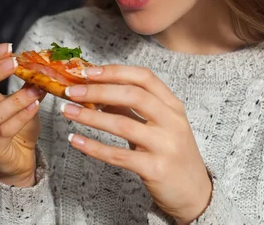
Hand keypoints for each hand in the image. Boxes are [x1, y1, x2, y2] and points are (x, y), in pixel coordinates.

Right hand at [0, 43, 46, 186]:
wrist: (17, 159)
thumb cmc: (15, 125)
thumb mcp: (18, 98)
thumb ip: (25, 80)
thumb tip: (41, 60)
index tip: (8, 47)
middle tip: (15, 63)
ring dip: (16, 99)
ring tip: (36, 89)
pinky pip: (5, 131)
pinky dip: (22, 116)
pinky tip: (35, 106)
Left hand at [61, 65, 211, 223]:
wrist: (195, 193)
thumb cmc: (173, 154)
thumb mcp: (160, 125)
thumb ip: (133, 109)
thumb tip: (98, 92)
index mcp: (173, 106)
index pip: (144, 77)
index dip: (115, 71)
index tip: (89, 71)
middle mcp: (172, 121)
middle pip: (133, 95)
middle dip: (98, 90)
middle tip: (72, 90)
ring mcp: (165, 145)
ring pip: (122, 124)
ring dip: (90, 116)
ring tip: (67, 111)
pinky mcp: (155, 169)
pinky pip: (118, 155)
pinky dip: (93, 147)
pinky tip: (75, 140)